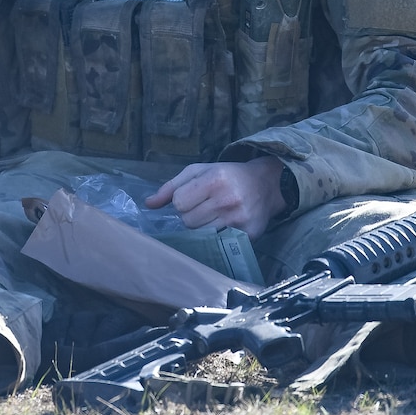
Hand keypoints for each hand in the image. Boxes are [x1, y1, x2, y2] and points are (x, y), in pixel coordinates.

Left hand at [145, 155, 287, 238]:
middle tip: (204, 206)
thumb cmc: (227, 175)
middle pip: (188, 221)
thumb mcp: (198, 171)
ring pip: (201, 235)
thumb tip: (149, 204)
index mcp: (214, 179)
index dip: (182, 201)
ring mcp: (238, 219)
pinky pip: (218, 243)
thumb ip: (171, 186)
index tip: (192, 197)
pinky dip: (217, 237)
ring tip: (214, 215)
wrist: (266, 184)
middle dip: (191, 215)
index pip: (179, 203)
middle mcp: (227, 199)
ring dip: (202, 227)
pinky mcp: (248, 235)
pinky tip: (224, 225)